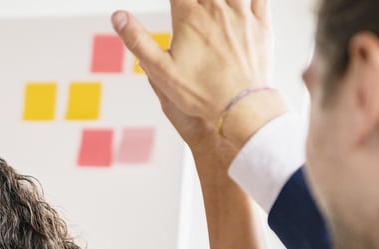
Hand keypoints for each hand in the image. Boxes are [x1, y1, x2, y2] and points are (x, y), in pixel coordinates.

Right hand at [113, 0, 286, 148]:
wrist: (242, 107)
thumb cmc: (201, 93)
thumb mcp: (160, 70)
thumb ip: (137, 39)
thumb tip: (118, 16)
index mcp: (189, 18)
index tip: (172, 3)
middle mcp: (217, 11)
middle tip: (188, 5)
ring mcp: (242, 16)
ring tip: (209, 3)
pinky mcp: (261, 25)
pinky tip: (240, 1)